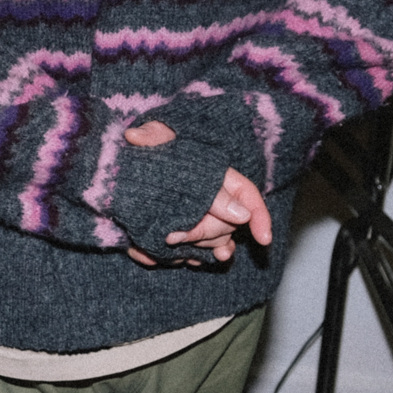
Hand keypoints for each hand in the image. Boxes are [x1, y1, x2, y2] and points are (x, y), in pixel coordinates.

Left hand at [118, 121, 271, 267]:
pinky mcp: (183, 238)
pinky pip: (191, 254)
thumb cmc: (147, 148)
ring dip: (195, 247)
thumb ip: (148, 135)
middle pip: (227, 224)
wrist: (129, 174)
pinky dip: (181, 257)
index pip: (247, 194)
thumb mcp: (151, 138)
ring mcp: (202, 221)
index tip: (263, 239)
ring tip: (166, 242)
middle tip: (172, 234)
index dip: (259, 216)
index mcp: (216, 175)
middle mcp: (215, 202)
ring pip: (213, 243)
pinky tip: (163, 255)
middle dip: (204, 232)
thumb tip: (134, 135)